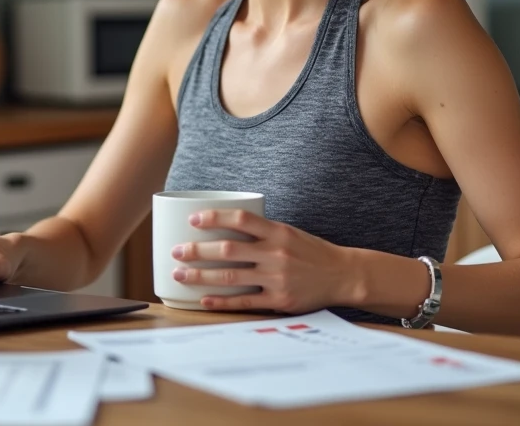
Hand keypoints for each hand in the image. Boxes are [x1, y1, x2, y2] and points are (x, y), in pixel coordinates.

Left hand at [171, 208, 350, 312]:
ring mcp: (277, 278)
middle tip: (176, 251)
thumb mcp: (289, 232)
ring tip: (179, 275)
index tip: (193, 219)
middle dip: (197, 251)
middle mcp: (275, 254)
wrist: (343, 275)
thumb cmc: (311, 252)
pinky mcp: (279, 301)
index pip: (240, 220)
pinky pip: (245, 302)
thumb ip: (262, 232)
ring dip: (201, 276)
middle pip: (228, 250)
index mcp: (277, 232)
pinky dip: (221, 301)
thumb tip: (224, 227)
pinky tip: (203, 300)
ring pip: (231, 277)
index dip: (214, 218)